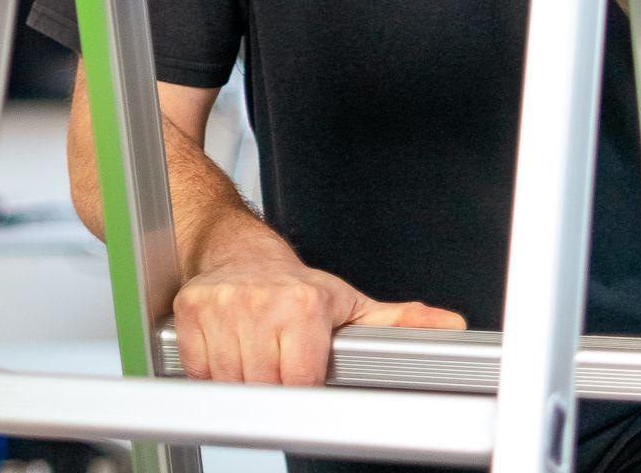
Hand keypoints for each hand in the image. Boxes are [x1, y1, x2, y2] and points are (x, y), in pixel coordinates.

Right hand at [173, 239, 465, 385]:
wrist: (241, 253)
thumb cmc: (296, 287)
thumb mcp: (350, 304)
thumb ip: (400, 320)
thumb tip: (450, 325)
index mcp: (304, 304)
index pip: (301, 380)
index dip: (303, 388)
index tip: (303, 380)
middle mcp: (261, 301)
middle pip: (264, 384)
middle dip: (272, 386)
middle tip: (278, 365)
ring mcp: (222, 305)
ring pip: (229, 379)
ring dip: (240, 380)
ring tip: (255, 357)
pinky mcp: (190, 310)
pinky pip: (197, 367)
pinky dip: (209, 371)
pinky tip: (228, 352)